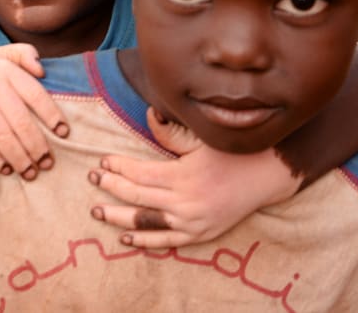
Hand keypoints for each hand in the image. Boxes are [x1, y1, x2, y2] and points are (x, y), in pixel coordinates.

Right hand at [0, 44, 68, 179]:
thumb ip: (23, 54)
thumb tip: (43, 68)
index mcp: (6, 70)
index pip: (36, 95)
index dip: (52, 115)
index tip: (64, 133)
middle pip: (22, 123)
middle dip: (38, 147)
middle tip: (47, 163)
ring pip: (5, 138)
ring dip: (20, 159)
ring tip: (30, 172)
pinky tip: (6, 169)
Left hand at [87, 108, 301, 247]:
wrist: (266, 175)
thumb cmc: (232, 151)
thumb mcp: (201, 139)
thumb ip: (170, 133)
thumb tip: (148, 115)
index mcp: (183, 175)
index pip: (138, 173)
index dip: (117, 167)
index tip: (102, 161)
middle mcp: (185, 202)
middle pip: (136, 196)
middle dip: (110, 188)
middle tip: (92, 179)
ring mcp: (192, 222)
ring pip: (145, 222)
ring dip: (118, 217)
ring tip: (98, 211)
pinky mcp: (200, 234)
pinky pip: (166, 241)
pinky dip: (144, 240)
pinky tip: (125, 236)